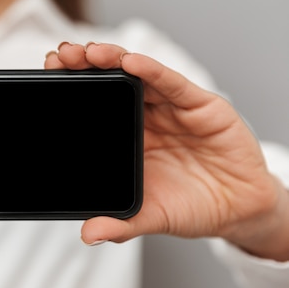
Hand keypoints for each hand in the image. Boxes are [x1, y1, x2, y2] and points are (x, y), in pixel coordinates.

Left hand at [46, 42, 288, 260]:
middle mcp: (145, 115)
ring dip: (112, 60)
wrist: (240, 210)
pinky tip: (131, 63)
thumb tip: (88, 234)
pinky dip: (152, 72)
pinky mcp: (200, 104)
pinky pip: (172, 84)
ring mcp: (171, 107)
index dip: (73, 87)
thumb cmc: (192, 205)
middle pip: (111, 82)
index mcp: (127, 136)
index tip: (48, 73)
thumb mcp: (151, 217)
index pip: (95, 104)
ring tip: (88, 53)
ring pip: (138, 75)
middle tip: (60, 55)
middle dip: (84, 66)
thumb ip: (121, 224)